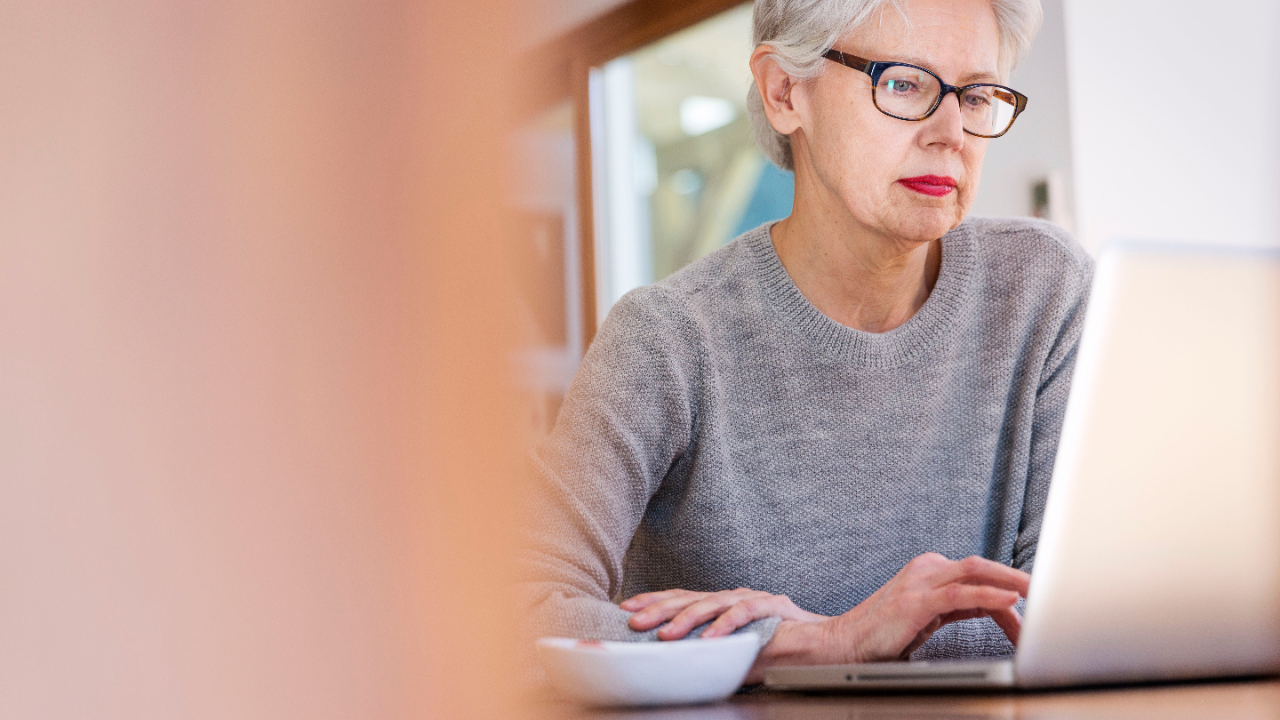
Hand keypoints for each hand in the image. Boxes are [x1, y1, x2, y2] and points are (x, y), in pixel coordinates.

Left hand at [621, 587, 826, 640]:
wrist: (826, 643)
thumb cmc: (783, 649)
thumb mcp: (737, 652)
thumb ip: (712, 653)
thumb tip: (678, 666)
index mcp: (723, 604)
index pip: (682, 598)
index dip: (654, 601)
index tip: (627, 608)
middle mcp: (734, 597)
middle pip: (689, 598)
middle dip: (658, 610)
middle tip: (634, 620)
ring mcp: (752, 600)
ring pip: (712, 603)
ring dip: (686, 619)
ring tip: (666, 634)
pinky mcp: (772, 607)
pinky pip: (745, 613)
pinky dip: (726, 625)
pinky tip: (710, 638)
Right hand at [754, 553, 1027, 681]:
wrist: (842, 645)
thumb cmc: (882, 634)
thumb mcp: (928, 616)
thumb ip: (958, 605)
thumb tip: (996, 605)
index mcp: (929, 572)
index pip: (979, 575)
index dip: (1008, 591)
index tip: (1032, 613)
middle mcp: (925, 569)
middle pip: (981, 566)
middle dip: (1017, 576)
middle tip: (1048, 589)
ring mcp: (919, 582)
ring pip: (975, 572)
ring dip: (1011, 581)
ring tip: (1039, 591)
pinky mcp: (916, 600)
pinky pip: (961, 594)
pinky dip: (989, 595)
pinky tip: (1010, 601)